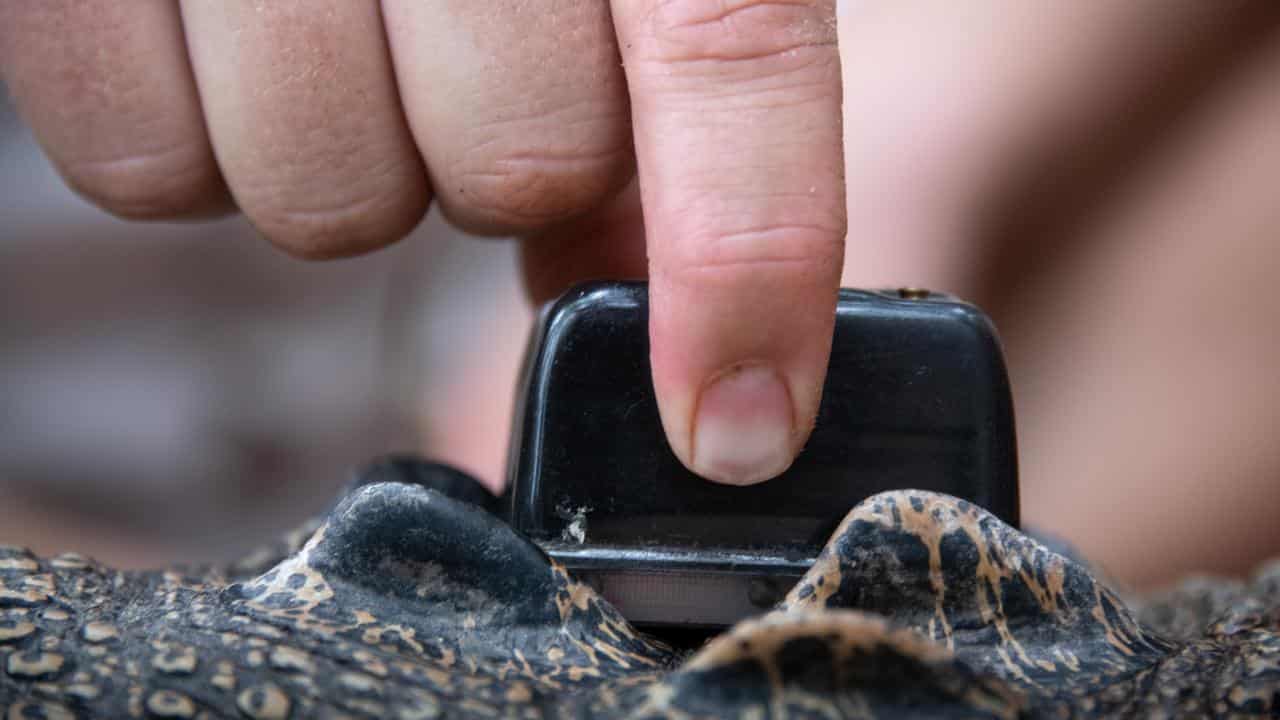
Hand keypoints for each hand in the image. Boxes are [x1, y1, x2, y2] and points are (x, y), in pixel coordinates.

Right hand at [0, 0, 845, 485]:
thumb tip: (662, 309)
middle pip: (516, 171)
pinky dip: (192, 144)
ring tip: (333, 39)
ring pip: (331, 203)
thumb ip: (663, 106)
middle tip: (460, 60)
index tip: (738, 427)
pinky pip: (145, 174)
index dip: (751, 259)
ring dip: (351, 159)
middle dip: (503, 165)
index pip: (730, 49)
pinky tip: (218, 43)